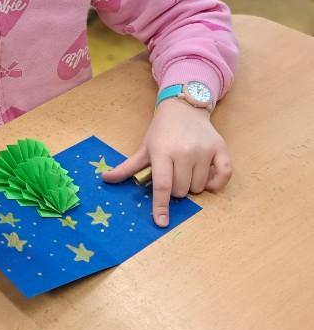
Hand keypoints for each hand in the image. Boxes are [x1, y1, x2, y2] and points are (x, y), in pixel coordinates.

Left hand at [102, 99, 231, 227]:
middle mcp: (184, 151)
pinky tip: (207, 179)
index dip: (160, 206)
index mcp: (162, 151)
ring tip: (187, 170)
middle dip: (175, 189)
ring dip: (192, 185)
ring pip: (199, 187)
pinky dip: (216, 183)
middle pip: (181, 190)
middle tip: (173, 174)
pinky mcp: (220, 148)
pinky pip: (224, 176)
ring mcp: (204, 150)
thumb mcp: (144, 147)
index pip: (162, 185)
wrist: (184, 107)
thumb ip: (128, 167)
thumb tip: (106, 180)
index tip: (161, 222)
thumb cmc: (162, 131)